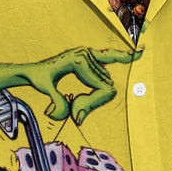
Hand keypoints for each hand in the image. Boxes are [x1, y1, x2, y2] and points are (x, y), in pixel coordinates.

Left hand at [20, 47, 141, 124]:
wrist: (32, 70)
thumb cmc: (37, 79)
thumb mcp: (44, 90)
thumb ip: (56, 102)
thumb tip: (73, 115)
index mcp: (79, 59)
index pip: (105, 88)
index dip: (93, 106)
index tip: (77, 118)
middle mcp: (86, 53)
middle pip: (107, 86)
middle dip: (92, 103)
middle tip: (73, 114)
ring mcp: (89, 53)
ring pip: (106, 82)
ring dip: (93, 98)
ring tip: (75, 104)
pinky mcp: (89, 55)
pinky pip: (111, 56)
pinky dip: (123, 57)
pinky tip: (140, 52)